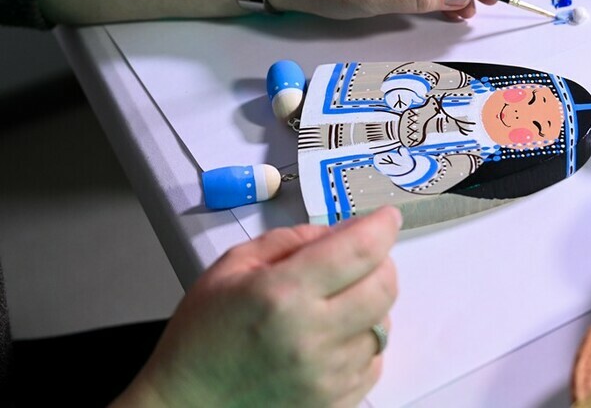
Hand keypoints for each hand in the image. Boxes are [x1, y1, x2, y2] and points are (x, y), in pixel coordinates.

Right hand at [113, 206, 401, 407]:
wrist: (187, 405)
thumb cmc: (202, 338)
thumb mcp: (232, 267)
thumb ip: (289, 240)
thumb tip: (338, 231)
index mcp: (283, 294)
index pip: (359, 250)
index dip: (381, 227)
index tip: (386, 218)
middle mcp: (312, 336)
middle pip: (384, 287)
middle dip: (381, 262)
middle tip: (361, 258)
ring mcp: (327, 375)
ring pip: (384, 325)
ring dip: (371, 304)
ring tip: (337, 303)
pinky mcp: (335, 402)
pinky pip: (374, 362)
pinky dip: (363, 342)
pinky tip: (334, 337)